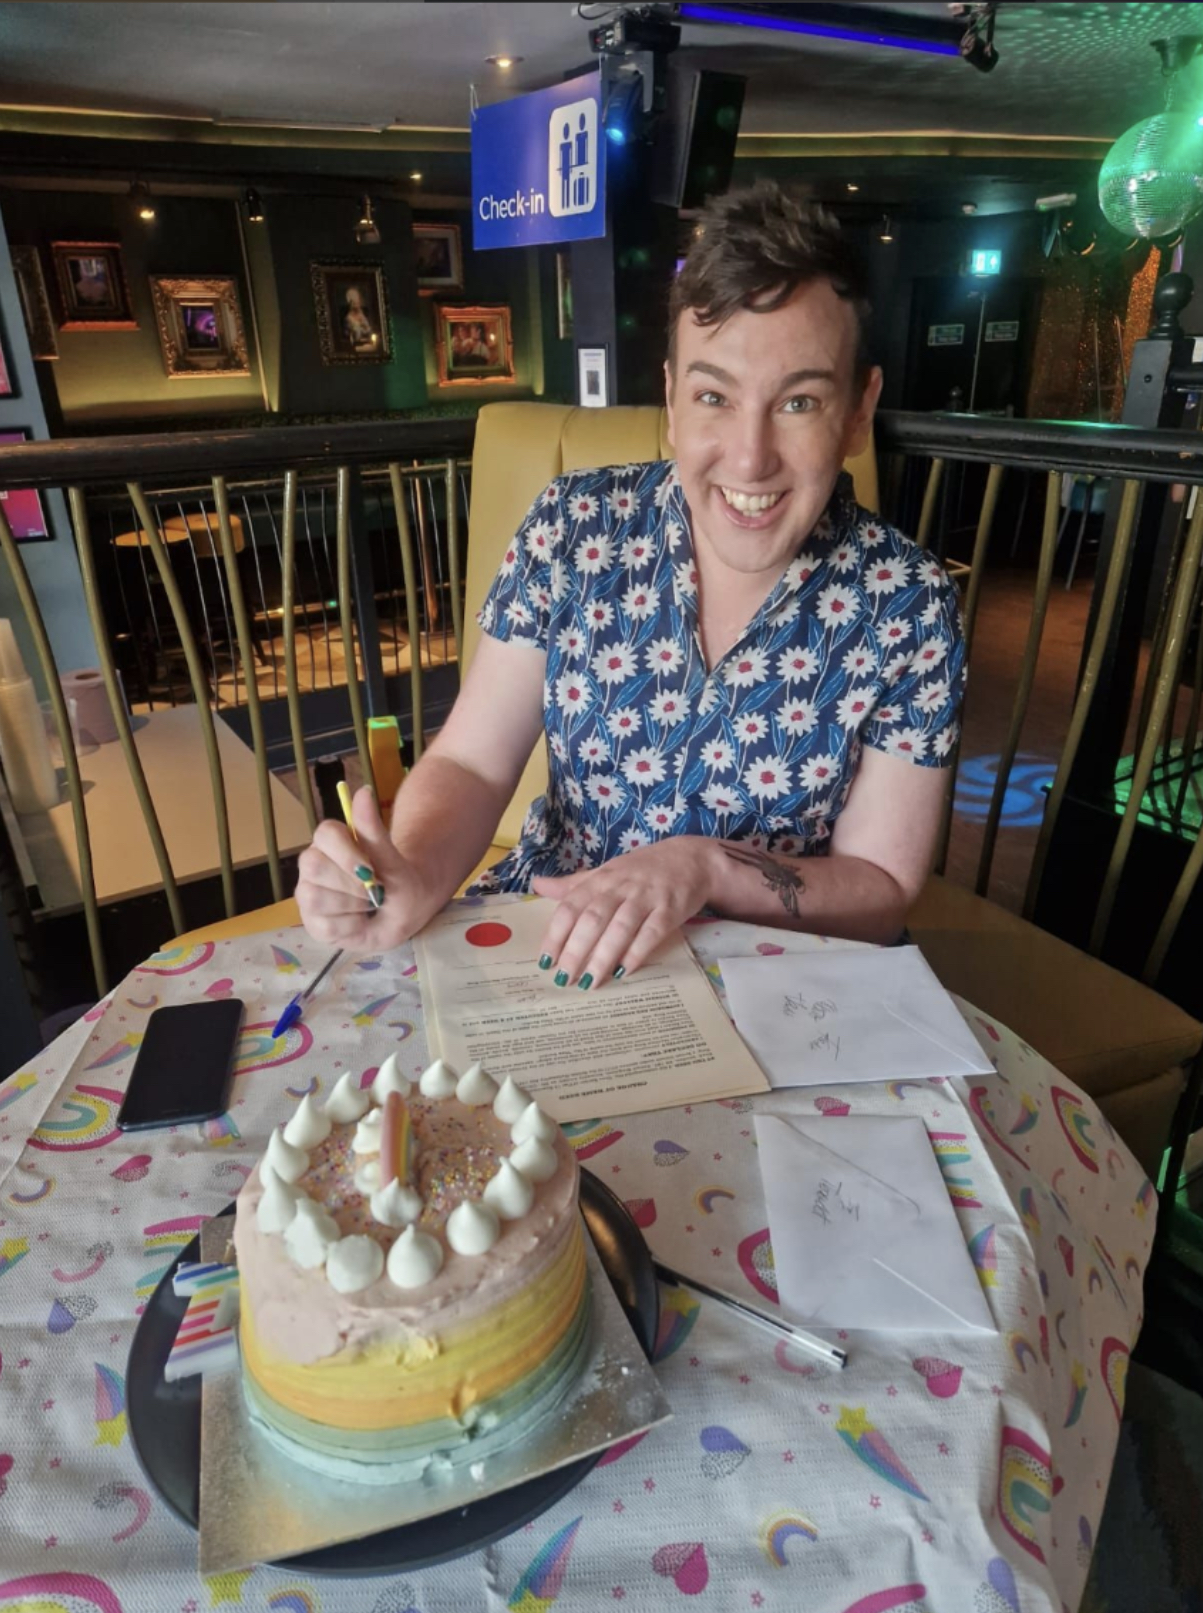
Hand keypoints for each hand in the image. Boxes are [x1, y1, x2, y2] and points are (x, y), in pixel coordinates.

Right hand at [295, 787, 426, 950]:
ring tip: (368, 906)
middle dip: (351, 884)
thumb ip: (374, 831)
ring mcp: (308, 892)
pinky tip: (360, 922)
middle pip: (313, 866)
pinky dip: (350, 928)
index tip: (370, 869)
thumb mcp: (394, 862)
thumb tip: (362, 791)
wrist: (405, 913)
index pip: (325, 833)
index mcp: (331, 841)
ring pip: (314, 897)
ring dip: (352, 906)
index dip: (346, 853)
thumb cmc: (400, 883)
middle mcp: (314, 863)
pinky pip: (323, 924)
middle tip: (374, 892)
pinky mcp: (310, 920)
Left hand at [530, 837, 720, 987]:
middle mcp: (620, 887)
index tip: (545, 960)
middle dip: (575, 951)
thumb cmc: (642, 869)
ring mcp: (646, 898)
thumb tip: (537, 885)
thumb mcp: (606, 871)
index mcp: (601, 879)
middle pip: (592, 920)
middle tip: (564, 978)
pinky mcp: (670, 910)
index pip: (571, 906)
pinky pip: (651, 933)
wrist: (692, 859)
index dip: (557, 934)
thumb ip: (573, 884)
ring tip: (590, 982)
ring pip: (620, 928)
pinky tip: (624, 971)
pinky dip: (637, 952)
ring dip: (603, 957)